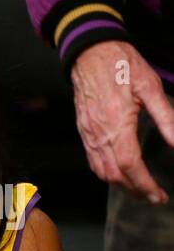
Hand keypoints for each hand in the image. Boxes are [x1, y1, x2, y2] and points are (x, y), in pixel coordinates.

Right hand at [71, 41, 173, 204]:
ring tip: (140, 188)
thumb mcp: (151, 88)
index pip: (130, 165)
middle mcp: (99, 134)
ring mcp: (89, 135)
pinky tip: (120, 173)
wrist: (90, 54)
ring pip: (102, 172)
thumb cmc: (122, 66)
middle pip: (114, 175)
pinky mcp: (84, 132)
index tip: (159, 194)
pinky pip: (93, 161)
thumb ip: (166, 118)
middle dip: (135, 190)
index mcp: (117, 123)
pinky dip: (107, 173)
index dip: (145, 184)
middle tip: (154, 196)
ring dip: (121, 185)